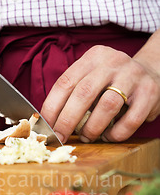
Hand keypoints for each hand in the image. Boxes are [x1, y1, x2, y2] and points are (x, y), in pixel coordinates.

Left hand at [40, 45, 159, 142]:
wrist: (153, 73)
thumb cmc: (113, 82)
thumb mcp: (93, 77)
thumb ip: (74, 93)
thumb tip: (49, 122)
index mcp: (93, 57)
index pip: (65, 82)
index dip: (52, 107)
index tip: (45, 126)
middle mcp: (113, 62)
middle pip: (83, 93)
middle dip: (68, 120)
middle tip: (61, 137)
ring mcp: (133, 76)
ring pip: (107, 105)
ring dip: (93, 128)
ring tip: (88, 137)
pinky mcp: (149, 92)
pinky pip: (131, 119)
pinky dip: (117, 133)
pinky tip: (109, 136)